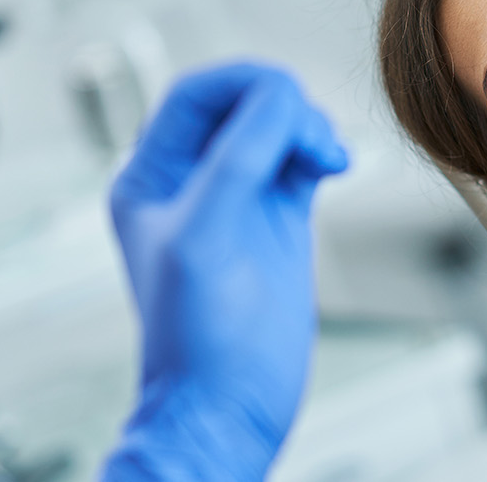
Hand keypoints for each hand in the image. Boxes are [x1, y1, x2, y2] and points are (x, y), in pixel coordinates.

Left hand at [101, 61, 346, 481]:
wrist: (228, 405)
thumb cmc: (196, 338)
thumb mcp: (205, 235)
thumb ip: (237, 158)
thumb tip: (280, 96)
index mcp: (150, 176)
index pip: (195, 95)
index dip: (243, 82)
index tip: (287, 95)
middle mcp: (191, 180)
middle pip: (242, 103)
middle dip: (283, 106)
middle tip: (312, 137)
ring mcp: (238, 198)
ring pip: (276, 126)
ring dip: (308, 126)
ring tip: (326, 157)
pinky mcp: (278, 219)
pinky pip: (300, 158)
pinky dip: (322, 149)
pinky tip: (335, 165)